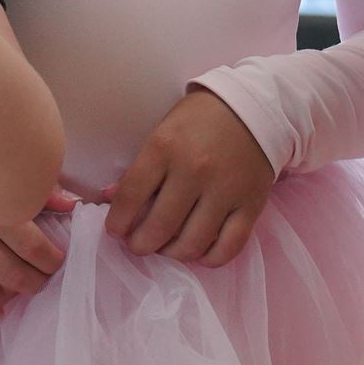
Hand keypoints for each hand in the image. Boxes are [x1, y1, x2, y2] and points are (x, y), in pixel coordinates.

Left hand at [102, 89, 275, 264]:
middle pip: (159, 227)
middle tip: (139, 245)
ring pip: (192, 243)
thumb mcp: (162, 131)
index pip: (131, 196)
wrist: (253, 106)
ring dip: (172, 254)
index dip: (118, 222)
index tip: (116, 230)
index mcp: (165, 148)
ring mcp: (225, 190)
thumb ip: (139, 168)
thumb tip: (110, 199)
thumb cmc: (200, 120)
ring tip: (167, 249)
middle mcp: (195, 171)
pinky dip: (210, 258)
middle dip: (141, 244)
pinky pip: (228, 247)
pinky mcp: (251, 204)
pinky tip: (199, 250)